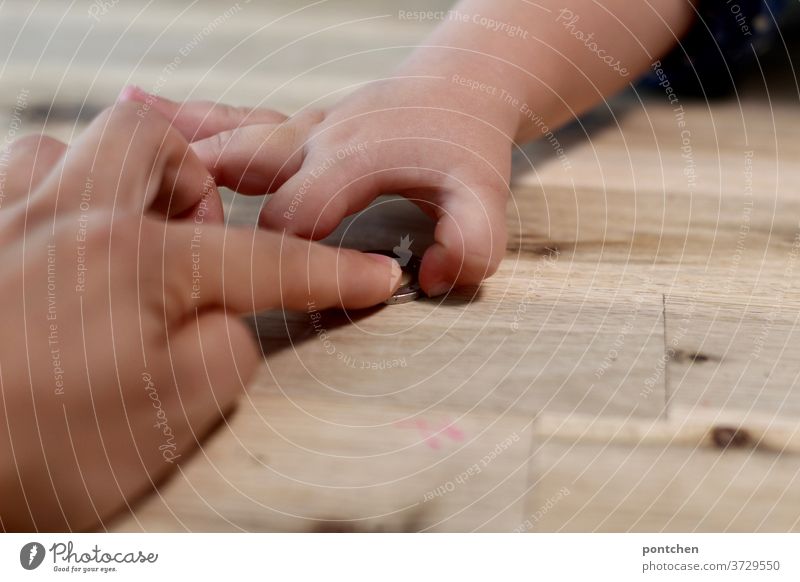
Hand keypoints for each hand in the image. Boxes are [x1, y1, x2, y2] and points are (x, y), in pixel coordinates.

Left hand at [0, 102, 400, 530]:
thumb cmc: (25, 457)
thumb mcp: (169, 418)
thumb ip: (225, 350)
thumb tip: (227, 320)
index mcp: (126, 261)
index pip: (259, 260)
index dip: (327, 270)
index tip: (368, 275)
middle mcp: (57, 220)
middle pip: (148, 141)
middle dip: (193, 183)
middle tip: (200, 239)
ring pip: (65, 149)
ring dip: (112, 185)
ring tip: (125, 240)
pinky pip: (8, 183)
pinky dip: (50, 202)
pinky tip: (58, 251)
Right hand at [118, 70, 517, 295]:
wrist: (457, 90)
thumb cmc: (464, 146)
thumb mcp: (486, 199)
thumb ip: (471, 243)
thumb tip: (430, 277)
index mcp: (351, 158)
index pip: (292, 219)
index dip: (271, 264)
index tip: (245, 294)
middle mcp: (311, 138)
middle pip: (234, 172)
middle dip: (194, 212)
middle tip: (149, 241)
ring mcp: (294, 129)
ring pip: (221, 139)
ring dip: (171, 155)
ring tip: (102, 159)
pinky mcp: (287, 130)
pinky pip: (228, 124)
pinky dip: (183, 121)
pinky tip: (137, 106)